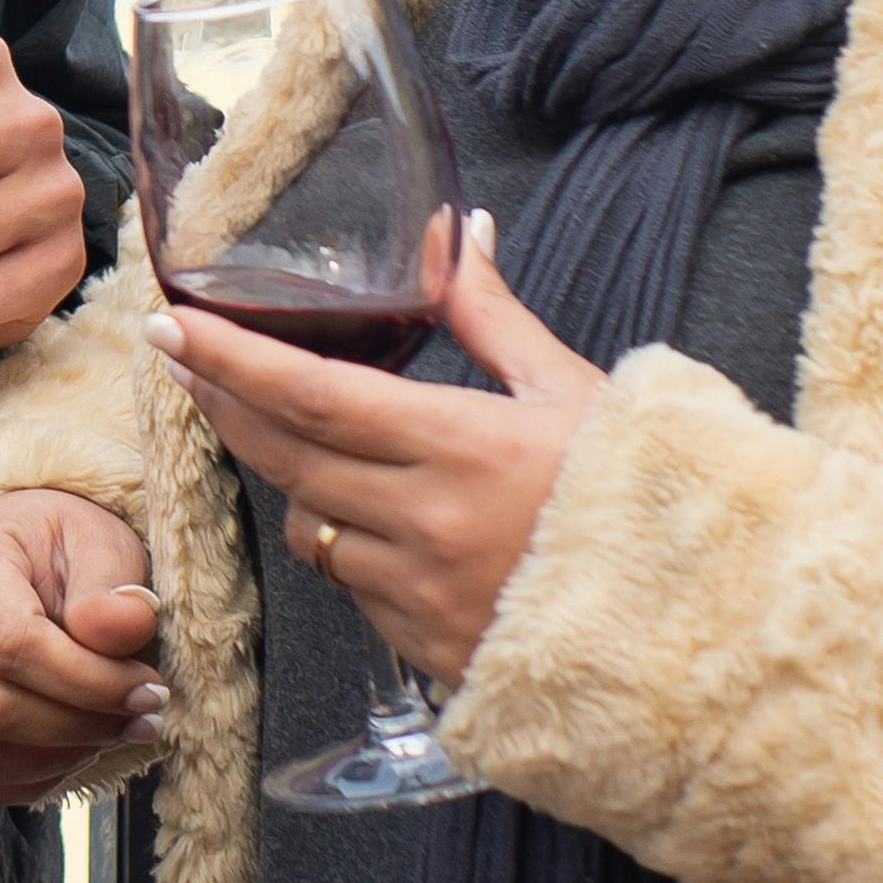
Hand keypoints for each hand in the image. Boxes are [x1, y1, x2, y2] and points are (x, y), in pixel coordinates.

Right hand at [0, 489, 164, 803]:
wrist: (13, 553)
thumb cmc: (59, 549)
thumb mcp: (101, 543)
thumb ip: (114, 585)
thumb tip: (126, 625)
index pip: (13, 645)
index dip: (90, 683)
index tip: (148, 690)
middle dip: (80, 727)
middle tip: (141, 718)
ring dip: (55, 761)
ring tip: (104, 733)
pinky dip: (24, 781)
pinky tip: (67, 751)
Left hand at [149, 214, 605, 683]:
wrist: (713, 630)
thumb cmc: (651, 496)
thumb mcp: (577, 391)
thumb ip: (493, 316)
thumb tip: (459, 231)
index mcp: (464, 447)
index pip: (311, 396)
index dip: (229, 360)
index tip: (169, 327)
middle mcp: (429, 524)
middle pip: (288, 459)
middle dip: (226, 406)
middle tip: (184, 363)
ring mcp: (425, 595)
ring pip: (316, 531)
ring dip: (301, 486)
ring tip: (312, 445)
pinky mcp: (431, 651)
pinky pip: (357, 589)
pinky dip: (354, 550)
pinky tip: (385, 525)